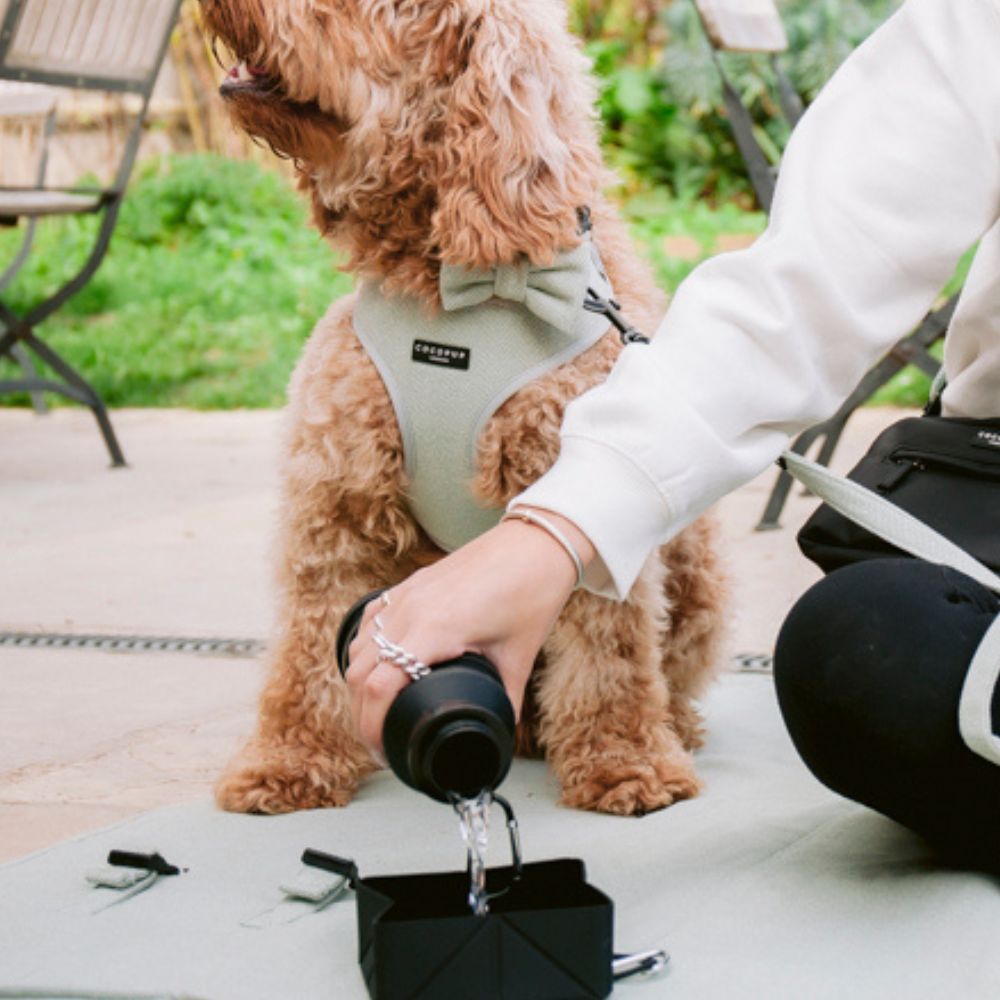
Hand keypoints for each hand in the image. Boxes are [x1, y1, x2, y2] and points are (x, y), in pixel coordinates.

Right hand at [345, 509, 594, 758]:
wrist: (535, 543)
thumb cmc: (531, 594)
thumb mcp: (519, 656)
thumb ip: (505, 699)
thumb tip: (498, 731)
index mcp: (435, 629)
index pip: (378, 687)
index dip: (372, 728)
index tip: (385, 751)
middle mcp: (410, 610)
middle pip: (358, 673)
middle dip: (361, 714)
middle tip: (379, 741)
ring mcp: (405, 594)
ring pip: (358, 648)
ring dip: (359, 683)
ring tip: (375, 710)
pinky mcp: (408, 585)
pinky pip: (370, 622)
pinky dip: (365, 650)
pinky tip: (376, 665)